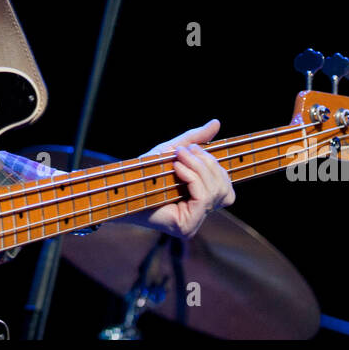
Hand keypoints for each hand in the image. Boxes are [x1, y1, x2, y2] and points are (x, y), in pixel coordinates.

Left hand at [127, 119, 234, 239]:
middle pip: (224, 187)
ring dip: (198, 167)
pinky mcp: (187, 226)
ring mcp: (195, 223)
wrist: (122, 186)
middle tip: (184, 151)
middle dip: (206, 163)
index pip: (226, 185)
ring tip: (179, 157)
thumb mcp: (174, 150)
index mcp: (201, 200)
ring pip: (215, 191)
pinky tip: (177, 168)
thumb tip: (216, 122)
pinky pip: (203, 198)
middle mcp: (201, 215)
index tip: (192, 148)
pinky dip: (192, 178)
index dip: (214, 164)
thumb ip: (196, 139)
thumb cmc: (145, 171)